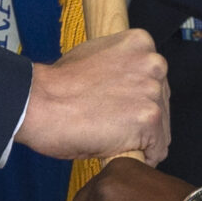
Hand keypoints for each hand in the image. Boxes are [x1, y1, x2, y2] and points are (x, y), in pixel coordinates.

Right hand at [18, 30, 168, 164]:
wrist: (39, 102)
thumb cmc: (57, 84)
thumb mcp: (93, 55)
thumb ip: (119, 66)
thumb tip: (125, 83)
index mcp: (141, 43)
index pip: (154, 80)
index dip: (136, 99)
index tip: (119, 107)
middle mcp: (153, 63)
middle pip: (162, 104)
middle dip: (139, 119)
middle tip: (110, 124)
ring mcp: (153, 91)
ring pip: (161, 130)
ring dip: (139, 139)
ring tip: (109, 136)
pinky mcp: (149, 119)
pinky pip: (156, 151)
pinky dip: (138, 157)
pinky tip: (115, 149)